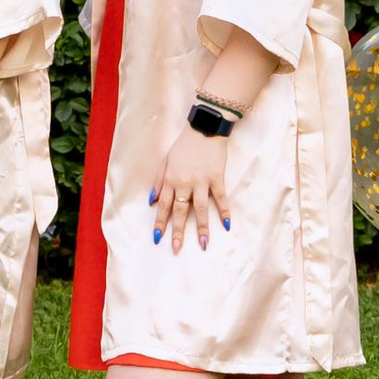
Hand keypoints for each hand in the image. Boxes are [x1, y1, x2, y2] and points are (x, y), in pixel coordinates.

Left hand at [150, 123, 228, 255]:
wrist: (204, 129)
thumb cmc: (183, 145)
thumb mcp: (165, 160)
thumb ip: (158, 181)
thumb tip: (151, 201)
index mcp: (170, 179)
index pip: (163, 206)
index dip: (160, 223)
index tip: (158, 238)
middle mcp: (184, 183)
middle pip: (180, 211)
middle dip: (178, 231)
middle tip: (177, 249)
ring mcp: (202, 181)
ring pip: (201, 208)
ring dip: (202, 227)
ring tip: (203, 244)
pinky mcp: (217, 178)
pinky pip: (221, 198)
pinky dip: (224, 211)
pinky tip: (226, 225)